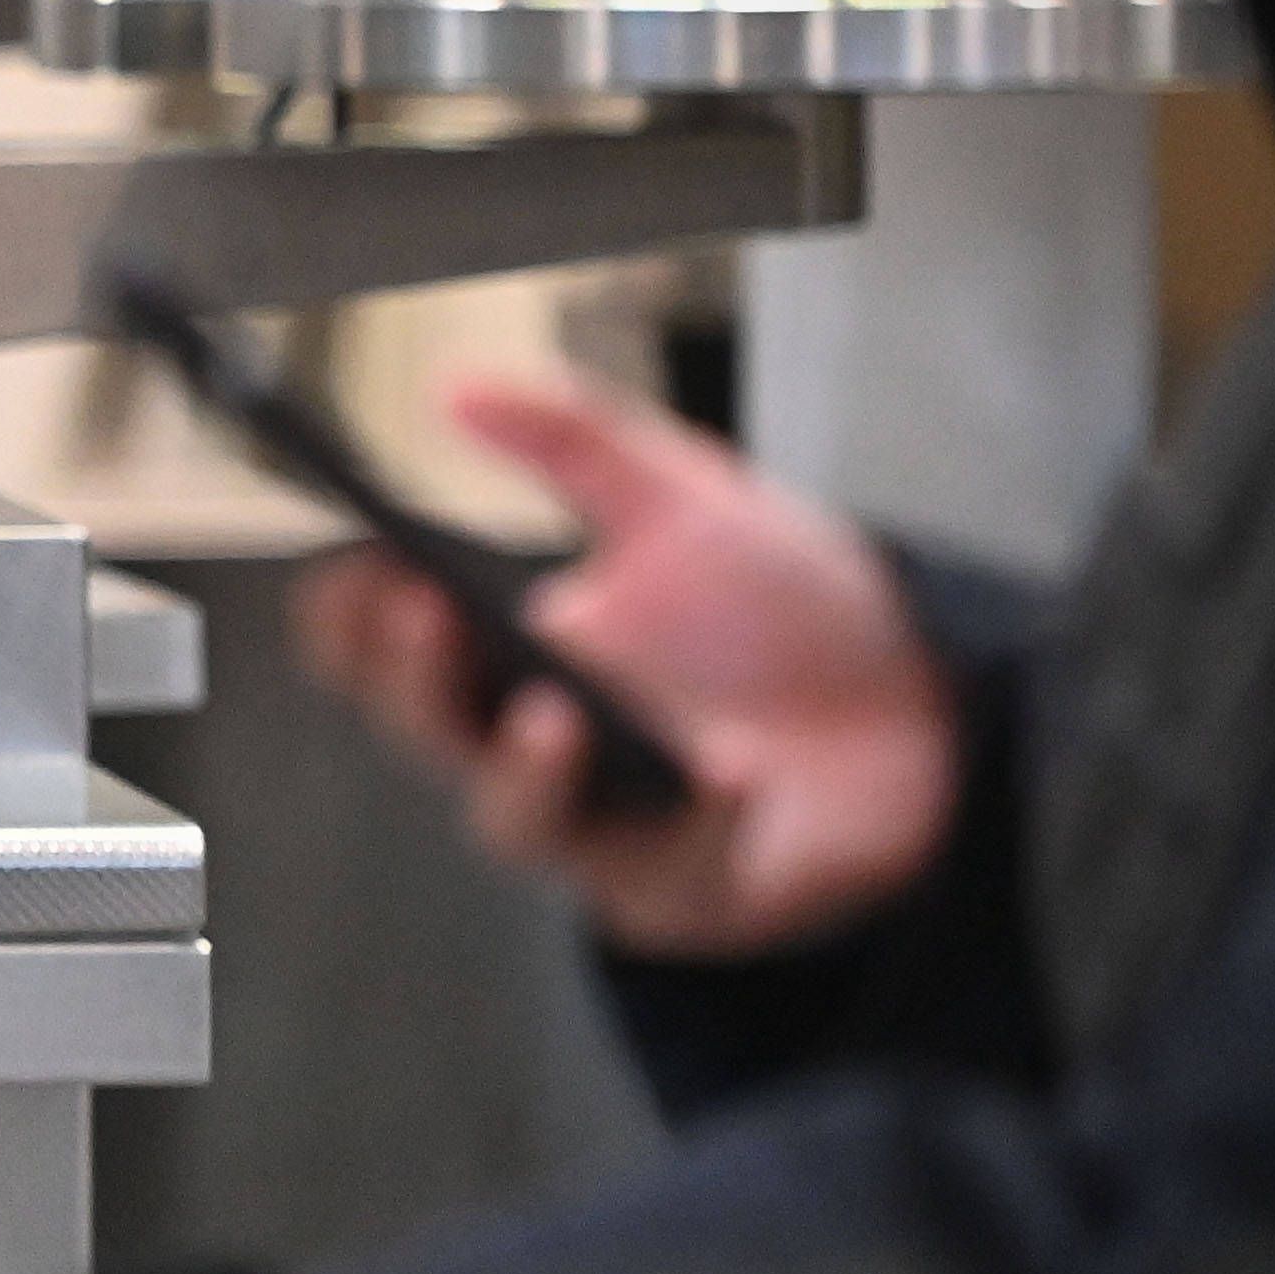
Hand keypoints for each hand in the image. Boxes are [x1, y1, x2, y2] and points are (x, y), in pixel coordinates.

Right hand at [292, 371, 954, 960]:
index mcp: (506, 657)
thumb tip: (458, 387)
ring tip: (556, 717)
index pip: (384, 652)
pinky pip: (673, 870)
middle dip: (408, 677)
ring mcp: (607, 824)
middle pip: (423, 733)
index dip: (350, 618)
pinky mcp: (691, 886)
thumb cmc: (782, 614)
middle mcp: (533, 746)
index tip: (360, 561)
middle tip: (421, 615)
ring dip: (523, 773)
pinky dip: (700, 822)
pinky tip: (730, 771)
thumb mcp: (680, 497)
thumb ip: (572, 438)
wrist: (924, 701)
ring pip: (514, 823)